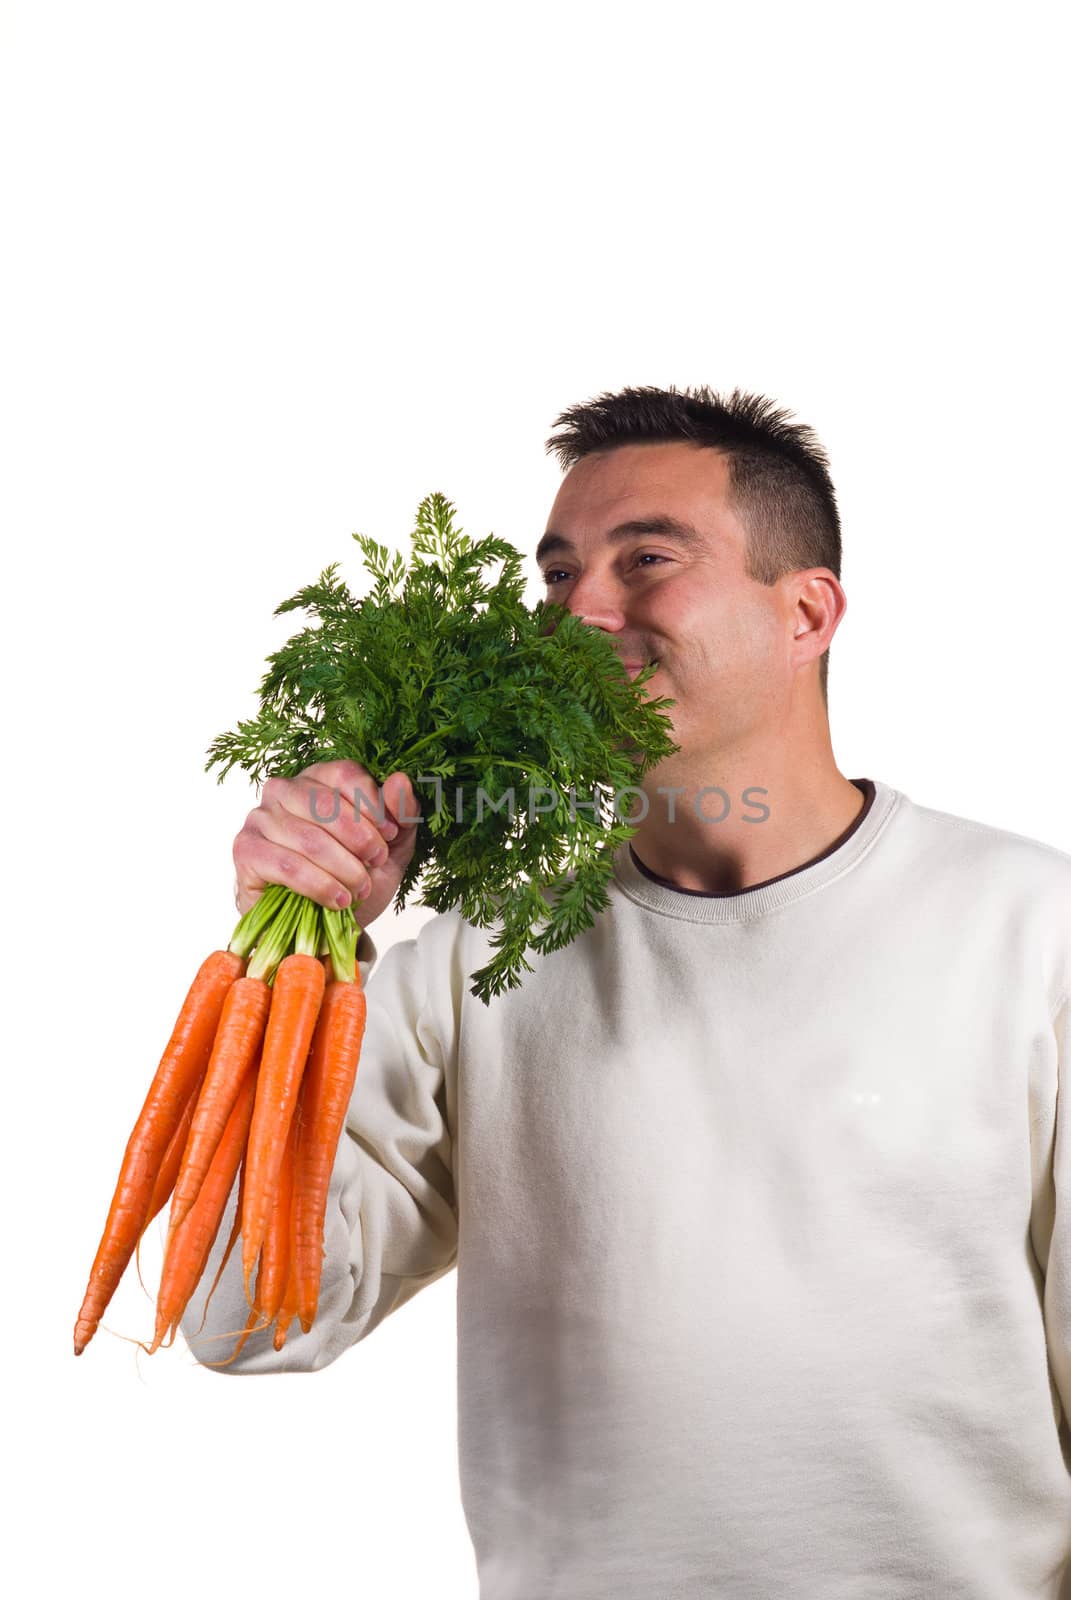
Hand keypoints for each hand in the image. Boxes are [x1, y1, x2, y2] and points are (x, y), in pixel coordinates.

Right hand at [233, 760, 421, 928]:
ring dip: (344, 868)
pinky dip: (319, 885)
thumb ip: (400, 814)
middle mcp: (283, 790)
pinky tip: (338, 899)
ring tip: (360, 888)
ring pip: (309, 838)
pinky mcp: (246, 850)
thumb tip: (400, 780)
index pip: (345, 775)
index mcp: (318, 778)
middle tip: (377, 862)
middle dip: (360, 838)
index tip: (391, 834)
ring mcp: (260, 818)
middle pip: (325, 804)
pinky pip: (287, 865)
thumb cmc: (354, 877)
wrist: (324, 925)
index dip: (372, 805)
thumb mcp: (392, 848)